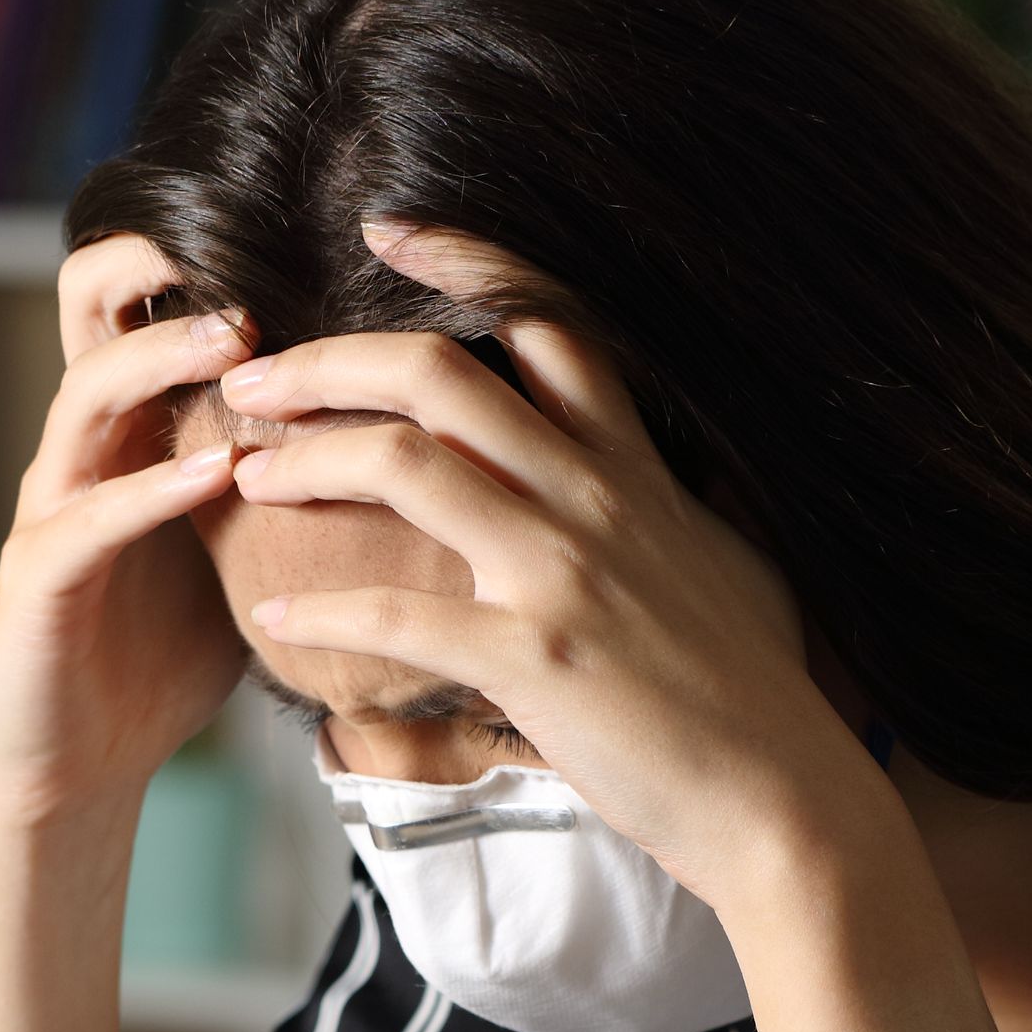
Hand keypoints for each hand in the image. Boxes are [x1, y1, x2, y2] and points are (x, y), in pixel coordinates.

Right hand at [0, 235, 254, 835]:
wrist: (71, 766)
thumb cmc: (161, 656)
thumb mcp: (246, 548)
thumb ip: (296, 484)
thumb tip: (425, 442)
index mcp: (132, 428)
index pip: (148, 301)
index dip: (202, 250)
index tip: (306, 227)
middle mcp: (82, 448)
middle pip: (91, 310)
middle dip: (165, 271)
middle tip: (257, 257)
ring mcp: (50, 508)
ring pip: (83, 398)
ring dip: (159, 363)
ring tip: (236, 342)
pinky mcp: (36, 581)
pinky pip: (86, 521)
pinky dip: (149, 493)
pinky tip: (214, 475)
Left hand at [217, 223, 893, 926]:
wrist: (783, 801)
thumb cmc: (755, 695)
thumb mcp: (724, 565)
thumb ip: (674, 510)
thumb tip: (666, 486)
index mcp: (634, 468)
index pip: (549, 322)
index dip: (463, 261)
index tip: (384, 231)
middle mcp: (596, 498)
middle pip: (442, 374)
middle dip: (330, 363)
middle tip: (255, 379)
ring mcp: (563, 574)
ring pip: (408, 465)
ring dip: (307, 459)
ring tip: (247, 470)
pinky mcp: (534, 659)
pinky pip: (401, 614)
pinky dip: (325, 606)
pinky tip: (275, 610)